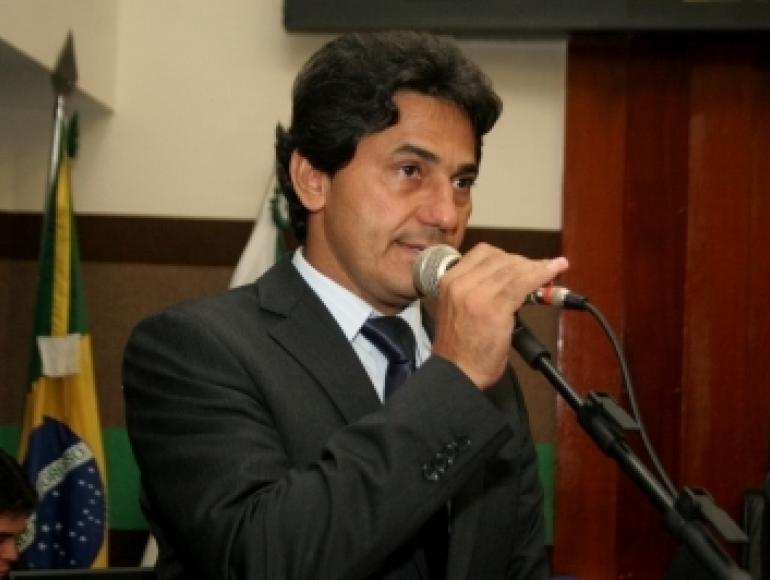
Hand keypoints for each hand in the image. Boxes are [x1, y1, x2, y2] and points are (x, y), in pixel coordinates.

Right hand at [430, 243, 568, 389]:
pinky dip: (542, 274)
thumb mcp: (458, 308)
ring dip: (536, 267)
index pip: (482, 253)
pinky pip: (523, 283)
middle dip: (523, 262)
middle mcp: (460, 283)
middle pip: (500, 258)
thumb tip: (508, 280)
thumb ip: (476, 290)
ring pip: (513, 269)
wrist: (456, 373)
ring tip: (553, 269)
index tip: (521, 262)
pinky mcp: (495, 307)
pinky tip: (554, 271)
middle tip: (540, 270)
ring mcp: (477, 294)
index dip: (506, 255)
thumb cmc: (459, 347)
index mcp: (448, 281)